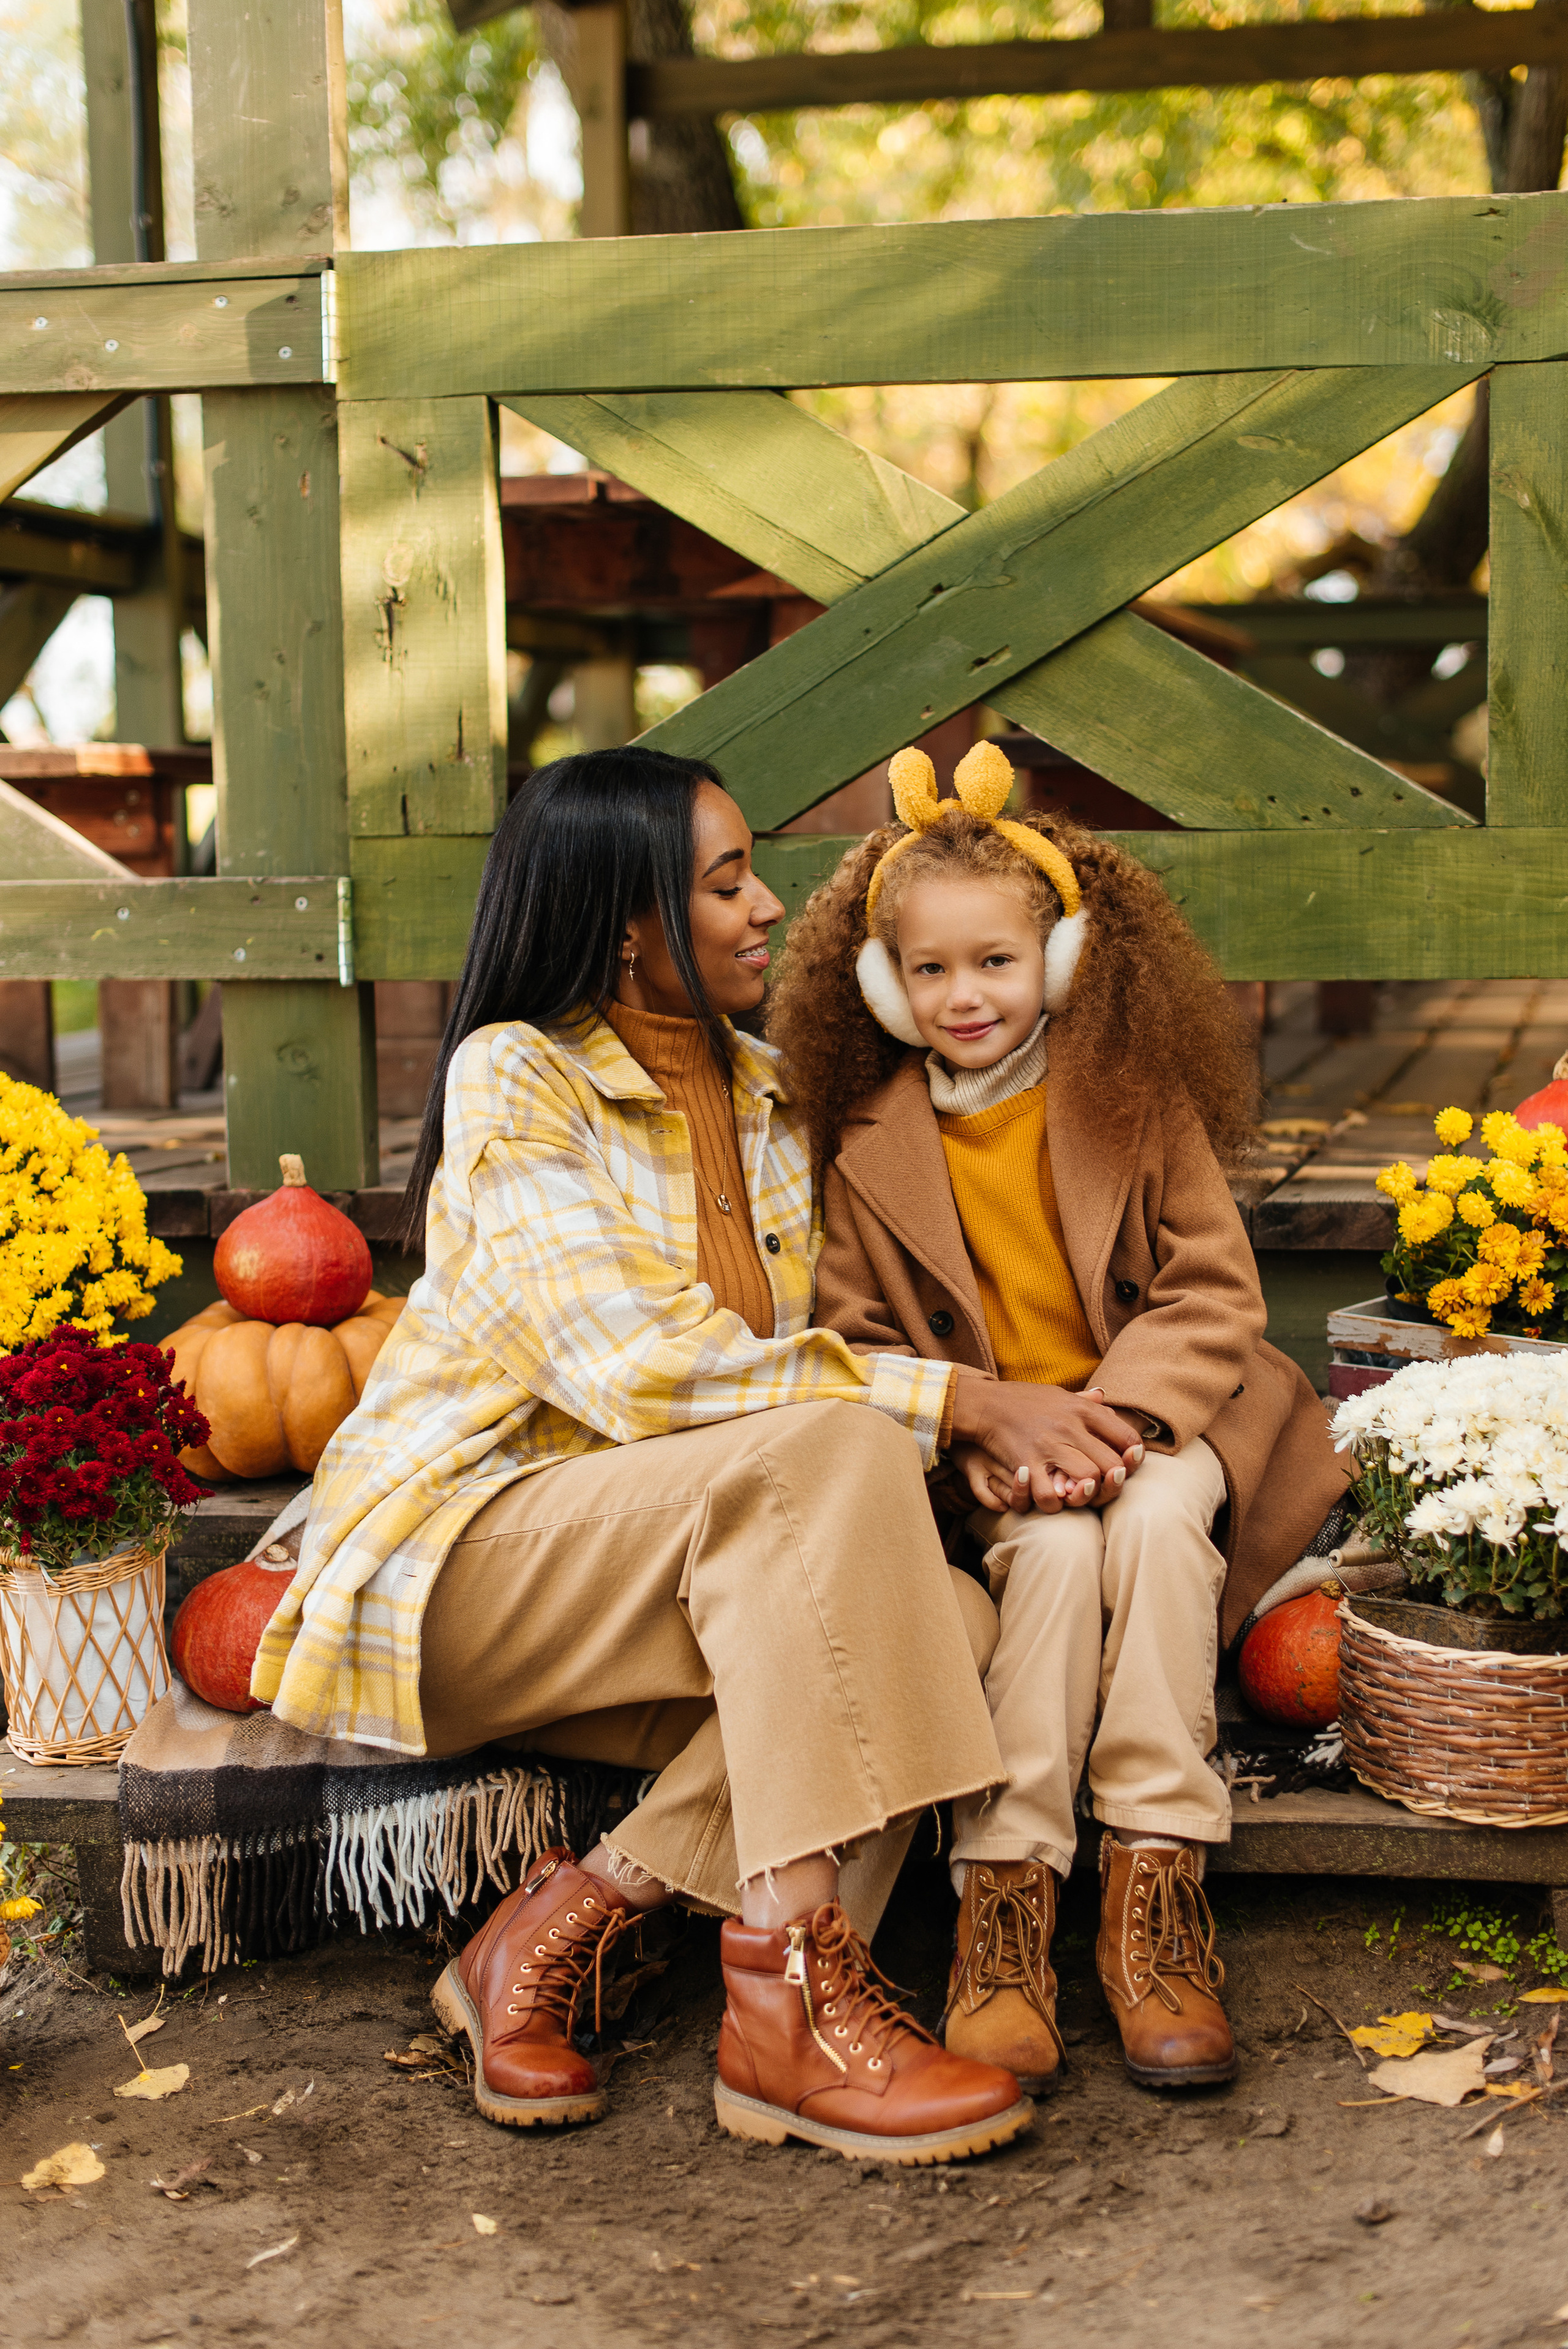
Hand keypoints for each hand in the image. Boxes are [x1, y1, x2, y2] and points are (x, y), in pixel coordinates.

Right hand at [950, 1374, 1145, 1513]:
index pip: (1125, 1436)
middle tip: (1104, 1486)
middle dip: (1113, 1481)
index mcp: (1081, 1409)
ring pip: (1087, 1481)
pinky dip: (1054, 1504)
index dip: (1133, 1455)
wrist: (984, 1404)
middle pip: (1111, 1465)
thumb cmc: (1025, 1400)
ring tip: (1079, 1494)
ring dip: (1086, 1494)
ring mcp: (1048, 1447)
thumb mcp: (1059, 1393)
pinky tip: (1052, 1499)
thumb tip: (1104, 1396)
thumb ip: (1084, 1400)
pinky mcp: (1026, 1464)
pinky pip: (1049, 1496)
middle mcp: (1069, 1427)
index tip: (1128, 1462)